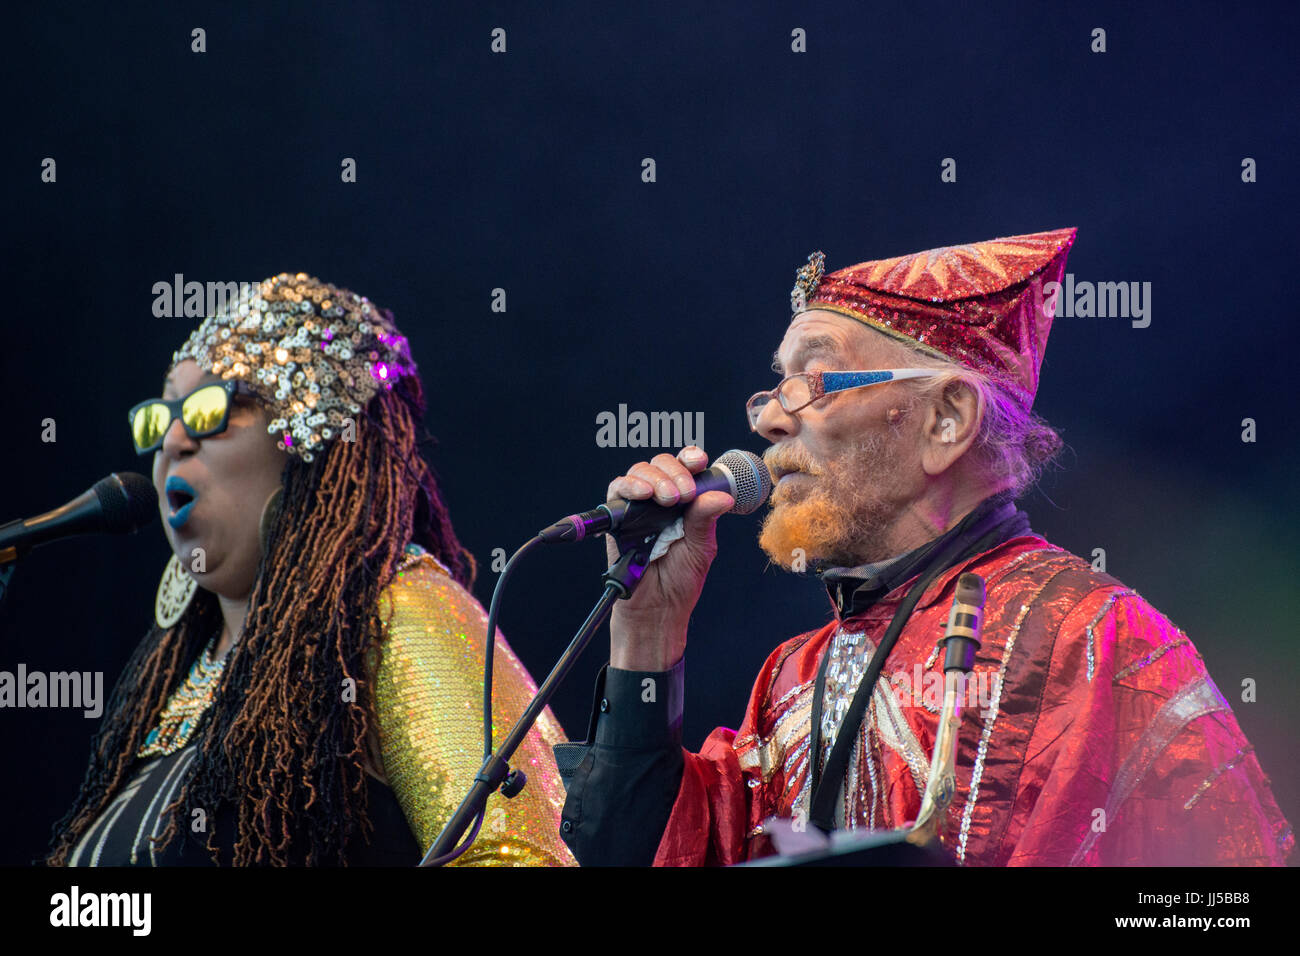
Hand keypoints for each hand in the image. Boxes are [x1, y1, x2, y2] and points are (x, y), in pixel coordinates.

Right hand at [605, 446, 734, 670]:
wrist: (657, 610)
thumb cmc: (680, 580)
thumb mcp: (701, 548)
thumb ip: (706, 519)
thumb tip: (722, 495)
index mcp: (685, 503)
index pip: (686, 469)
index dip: (691, 458)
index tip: (700, 462)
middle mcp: (660, 500)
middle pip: (662, 464)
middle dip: (675, 471)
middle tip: (685, 493)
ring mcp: (638, 507)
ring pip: (640, 472)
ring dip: (656, 478)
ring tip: (669, 497)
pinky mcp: (617, 518)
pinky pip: (616, 490)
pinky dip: (630, 486)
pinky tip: (644, 494)